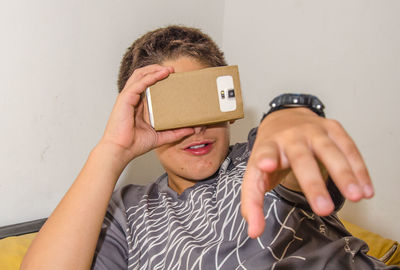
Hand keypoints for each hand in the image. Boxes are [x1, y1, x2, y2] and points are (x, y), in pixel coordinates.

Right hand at [99, 64, 193, 163]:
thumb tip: (191, 129)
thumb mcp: (160, 136)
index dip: (158, 78)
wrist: (121, 150)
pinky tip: (161, 74)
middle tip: (173, 70)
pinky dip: (150, 77)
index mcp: (138, 105)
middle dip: (157, 70)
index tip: (173, 78)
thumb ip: (175, 132)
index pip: (147, 85)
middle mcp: (132, 98)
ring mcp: (127, 97)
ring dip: (154, 69)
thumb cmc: (134, 144)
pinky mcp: (125, 98)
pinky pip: (139, 83)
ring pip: (140, 75)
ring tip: (168, 69)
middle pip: (143, 76)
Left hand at [240, 108, 372, 237]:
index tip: (265, 165)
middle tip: (323, 208)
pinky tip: (365, 189)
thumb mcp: (257, 172)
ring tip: (355, 197)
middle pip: (300, 158)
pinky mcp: (331, 128)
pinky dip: (358, 169)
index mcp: (267, 147)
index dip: (264, 159)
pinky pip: (347, 148)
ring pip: (329, 151)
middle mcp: (290, 137)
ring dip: (343, 175)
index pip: (263, 155)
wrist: (283, 118)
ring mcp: (312, 131)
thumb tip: (253, 232)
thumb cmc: (271, 152)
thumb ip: (252, 201)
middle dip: (312, 183)